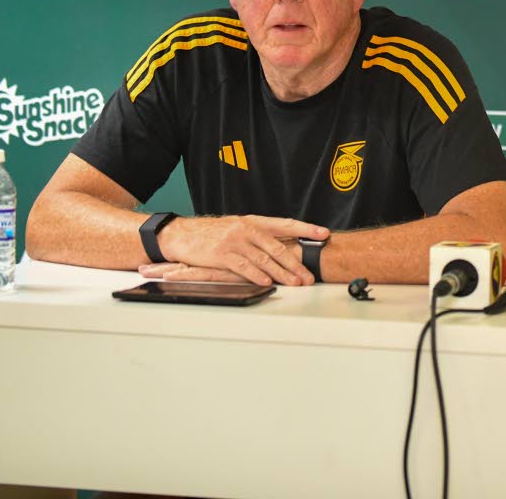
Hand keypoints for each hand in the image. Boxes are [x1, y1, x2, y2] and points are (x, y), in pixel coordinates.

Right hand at [156, 215, 327, 285]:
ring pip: (263, 258)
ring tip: (295, 283)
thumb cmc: (211, 234)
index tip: (324, 234)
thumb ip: (258, 236)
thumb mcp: (237, 228)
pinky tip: (267, 282)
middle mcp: (246, 229)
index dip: (305, 228)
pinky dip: (256, 275)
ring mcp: (234, 241)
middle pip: (277, 246)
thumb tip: (283, 246)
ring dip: (281, 273)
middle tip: (309, 276)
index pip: (285, 224)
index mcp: (253, 221)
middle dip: (296, 263)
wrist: (181, 234)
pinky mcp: (221, 254)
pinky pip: (243, 266)